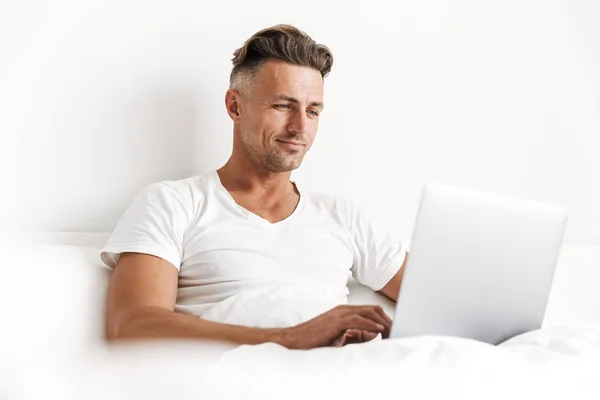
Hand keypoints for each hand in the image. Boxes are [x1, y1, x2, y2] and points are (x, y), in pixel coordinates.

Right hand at [276, 305, 391, 349]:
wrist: (294, 341)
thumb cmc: (315, 341)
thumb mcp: (341, 339)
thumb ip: (357, 336)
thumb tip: (374, 335)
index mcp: (345, 312)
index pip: (371, 311)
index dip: (385, 320)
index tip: (395, 331)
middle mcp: (344, 310)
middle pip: (374, 309)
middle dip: (388, 320)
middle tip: (398, 333)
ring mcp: (340, 314)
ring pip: (368, 313)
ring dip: (383, 323)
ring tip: (393, 333)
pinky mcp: (336, 321)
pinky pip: (358, 320)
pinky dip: (371, 325)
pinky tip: (379, 331)